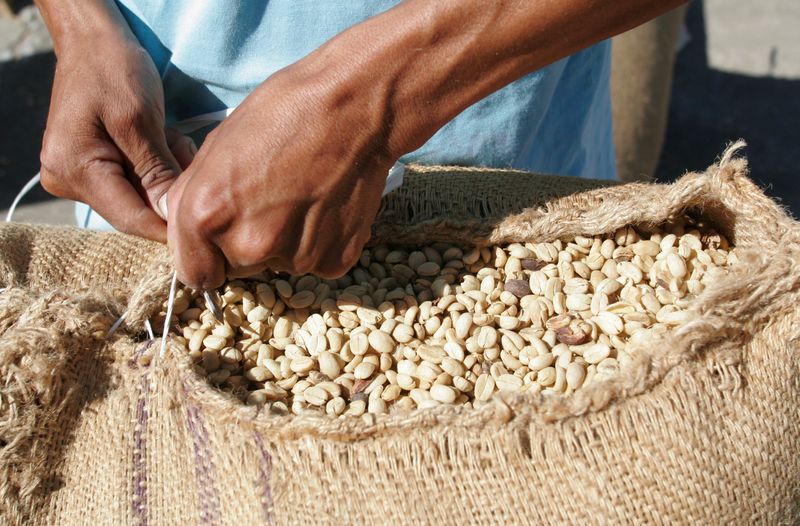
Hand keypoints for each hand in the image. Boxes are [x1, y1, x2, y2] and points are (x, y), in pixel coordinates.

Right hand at [39, 34, 194, 241]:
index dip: (169, 226)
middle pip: (136, 207)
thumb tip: (174, 217)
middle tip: (185, 150)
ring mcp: (79, 176)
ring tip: (171, 136)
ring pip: (140, 194)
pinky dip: (157, 163)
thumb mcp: (139, 120)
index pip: (130, 218)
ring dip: (166, 169)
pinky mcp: (93, 168)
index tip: (206, 222)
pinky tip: (164, 137)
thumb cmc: (113, 70)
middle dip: (170, 186)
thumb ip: (156, 172)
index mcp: (73, 170)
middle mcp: (69, 180)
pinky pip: (135, 180)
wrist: (93, 43)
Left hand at [166, 66, 392, 288]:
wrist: (352, 108)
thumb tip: (184, 227)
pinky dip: (321, 241)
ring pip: (280, 264)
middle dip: (248, 243)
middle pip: (238, 268)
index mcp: (205, 217)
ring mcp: (294, 259)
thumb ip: (191, 197)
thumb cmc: (284, 113)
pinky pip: (318, 261)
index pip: (195, 274)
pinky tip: (327, 203)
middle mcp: (247, 246)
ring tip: (305, 193)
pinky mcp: (335, 260)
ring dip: (287, 241)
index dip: (207, 257)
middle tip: (272, 198)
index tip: (221, 242)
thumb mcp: (216, 146)